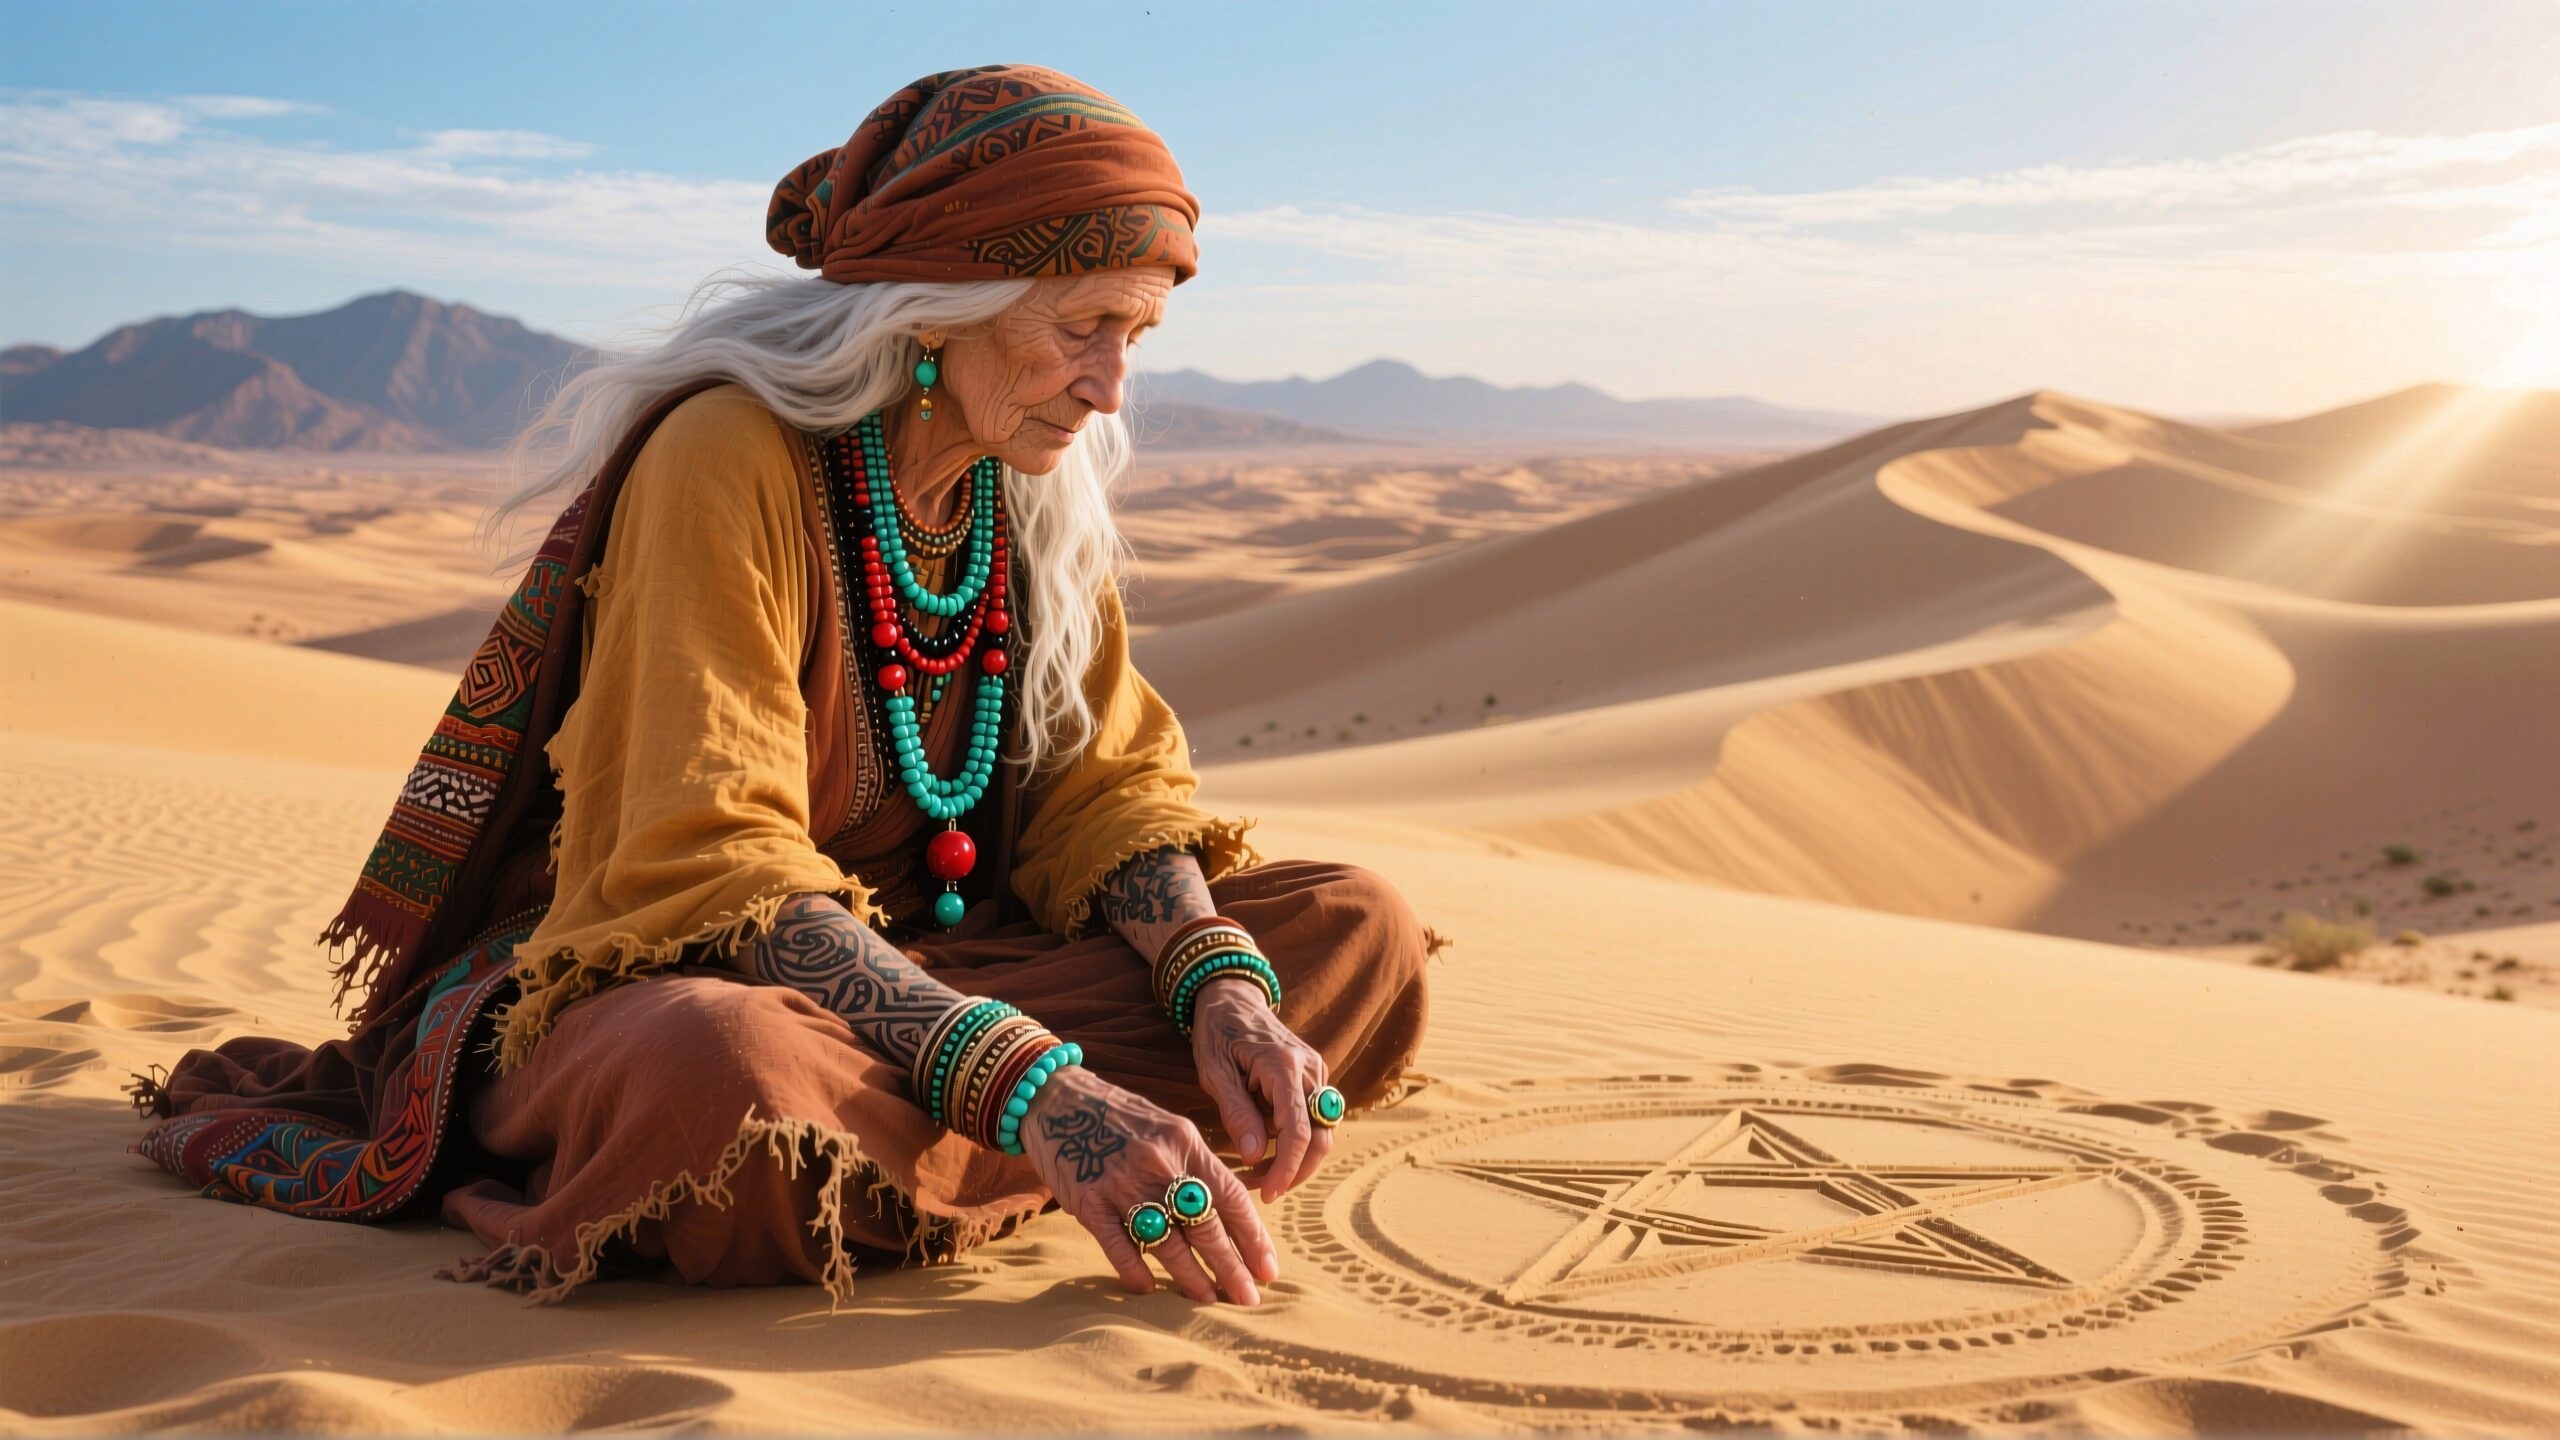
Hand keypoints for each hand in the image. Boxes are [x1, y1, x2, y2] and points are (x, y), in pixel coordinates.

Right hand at [1016, 1064, 1278, 1304]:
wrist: (1057, 1098)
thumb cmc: (1119, 1117)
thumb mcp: (1166, 1127)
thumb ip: (1195, 1166)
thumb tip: (1227, 1216)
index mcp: (1185, 1141)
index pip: (1230, 1195)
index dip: (1253, 1236)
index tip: (1268, 1267)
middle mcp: (1159, 1162)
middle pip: (1204, 1224)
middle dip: (1231, 1266)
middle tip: (1249, 1298)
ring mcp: (1121, 1183)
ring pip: (1166, 1241)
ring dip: (1190, 1276)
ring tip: (1208, 1298)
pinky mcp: (1088, 1201)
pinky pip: (1118, 1244)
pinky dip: (1135, 1270)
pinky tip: (1149, 1289)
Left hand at [1190, 976, 1333, 1201]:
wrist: (1233, 996)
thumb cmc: (1217, 1031)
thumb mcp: (1215, 1071)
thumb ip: (1236, 1113)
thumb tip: (1254, 1157)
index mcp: (1283, 1066)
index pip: (1299, 1130)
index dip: (1287, 1168)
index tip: (1267, 1193)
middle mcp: (1310, 1069)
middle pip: (1322, 1136)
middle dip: (1297, 1171)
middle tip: (1263, 1191)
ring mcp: (1317, 1071)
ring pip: (1322, 1130)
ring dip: (1297, 1160)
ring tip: (1258, 1174)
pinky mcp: (1314, 1077)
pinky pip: (1314, 1118)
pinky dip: (1295, 1142)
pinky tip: (1265, 1152)